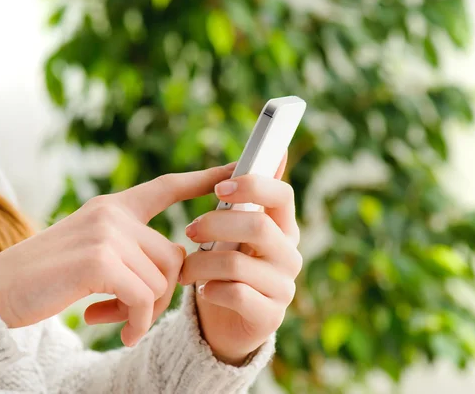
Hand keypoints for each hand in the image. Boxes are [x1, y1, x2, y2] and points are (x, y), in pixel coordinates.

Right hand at [0, 164, 234, 345]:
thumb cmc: (47, 278)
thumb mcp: (93, 254)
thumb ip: (131, 252)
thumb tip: (175, 268)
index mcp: (114, 207)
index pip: (167, 186)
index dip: (203, 179)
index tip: (234, 171)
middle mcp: (114, 213)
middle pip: (174, 256)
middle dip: (164, 294)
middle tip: (136, 316)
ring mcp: (106, 232)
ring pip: (162, 280)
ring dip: (147, 311)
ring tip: (120, 321)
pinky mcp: (99, 259)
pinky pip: (143, 296)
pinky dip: (136, 321)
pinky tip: (120, 331)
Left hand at [180, 156, 301, 364]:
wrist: (224, 322)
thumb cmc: (228, 266)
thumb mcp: (236, 231)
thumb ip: (250, 197)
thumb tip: (280, 151)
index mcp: (283, 226)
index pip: (282, 195)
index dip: (251, 186)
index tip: (219, 190)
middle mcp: (289, 254)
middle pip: (257, 225)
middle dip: (215, 224)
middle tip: (189, 229)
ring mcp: (283, 286)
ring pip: (237, 263)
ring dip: (201, 263)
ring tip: (185, 269)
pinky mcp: (270, 315)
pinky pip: (236, 295)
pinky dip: (211, 290)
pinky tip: (203, 290)